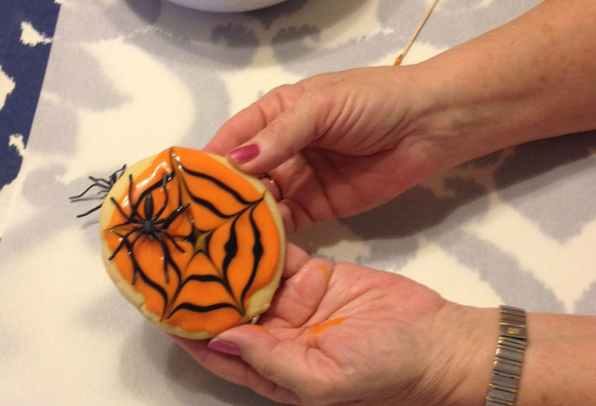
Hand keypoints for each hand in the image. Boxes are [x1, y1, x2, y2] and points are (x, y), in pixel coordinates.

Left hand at [174, 244, 494, 405]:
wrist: (439, 342)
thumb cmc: (385, 371)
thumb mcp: (325, 377)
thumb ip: (270, 359)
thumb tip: (217, 339)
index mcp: (271, 368)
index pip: (215, 346)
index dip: (185, 324)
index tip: (156, 297)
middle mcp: (275, 335)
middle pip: (227, 307)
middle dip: (200, 283)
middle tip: (171, 252)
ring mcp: (295, 303)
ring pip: (250, 276)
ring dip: (226, 256)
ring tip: (196, 228)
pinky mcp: (315, 276)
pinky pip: (281, 255)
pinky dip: (261, 239)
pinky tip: (239, 218)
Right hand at [204, 67, 449, 231]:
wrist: (429, 125)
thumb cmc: (372, 102)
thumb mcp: (322, 107)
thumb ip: (280, 136)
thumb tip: (234, 163)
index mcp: (273, 115)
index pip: (230, 140)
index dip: (205, 163)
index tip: (178, 190)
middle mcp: (278, 149)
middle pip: (238, 176)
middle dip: (216, 198)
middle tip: (189, 228)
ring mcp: (297, 180)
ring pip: (258, 203)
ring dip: (239, 220)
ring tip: (210, 245)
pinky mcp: (317, 207)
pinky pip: (285, 223)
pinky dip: (268, 235)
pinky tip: (250, 249)